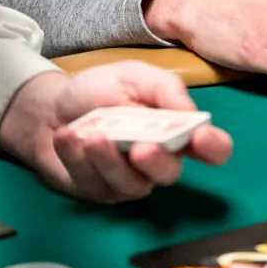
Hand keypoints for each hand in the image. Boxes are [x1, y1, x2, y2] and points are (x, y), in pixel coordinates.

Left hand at [0, 61, 231, 203]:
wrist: (51, 106)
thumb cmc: (100, 90)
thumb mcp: (133, 75)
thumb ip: (164, 88)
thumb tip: (189, 112)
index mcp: (175, 129)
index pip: (211, 148)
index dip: (214, 147)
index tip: (201, 137)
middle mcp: (157, 160)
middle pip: (170, 174)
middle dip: (157, 162)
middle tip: (140, 147)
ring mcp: (127, 180)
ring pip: (130, 185)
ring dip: (109, 161)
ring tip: (90, 135)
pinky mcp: (97, 192)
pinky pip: (94, 184)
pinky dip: (78, 159)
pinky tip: (68, 137)